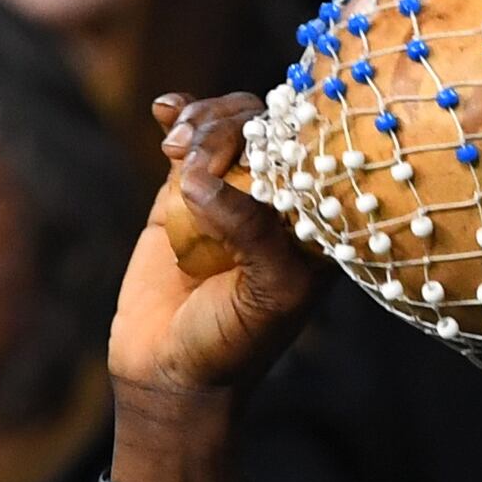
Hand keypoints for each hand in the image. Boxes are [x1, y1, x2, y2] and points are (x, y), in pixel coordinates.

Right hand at [111, 92, 324, 419]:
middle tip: (190, 151)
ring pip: (228, 124)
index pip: (315, 152)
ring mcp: (231, 191)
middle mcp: (280, 202)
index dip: (286, 131)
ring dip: (201, 121)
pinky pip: (188, 137)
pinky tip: (163, 110)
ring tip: (174, 150)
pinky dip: (177, 113)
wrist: (170, 371)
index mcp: (318, 224)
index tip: (252, 143)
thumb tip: (202, 177)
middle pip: (269, 128)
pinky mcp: (184, 192)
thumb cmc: (233, 344)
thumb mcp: (266, 293)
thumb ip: (250, 232)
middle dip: (229, 125)